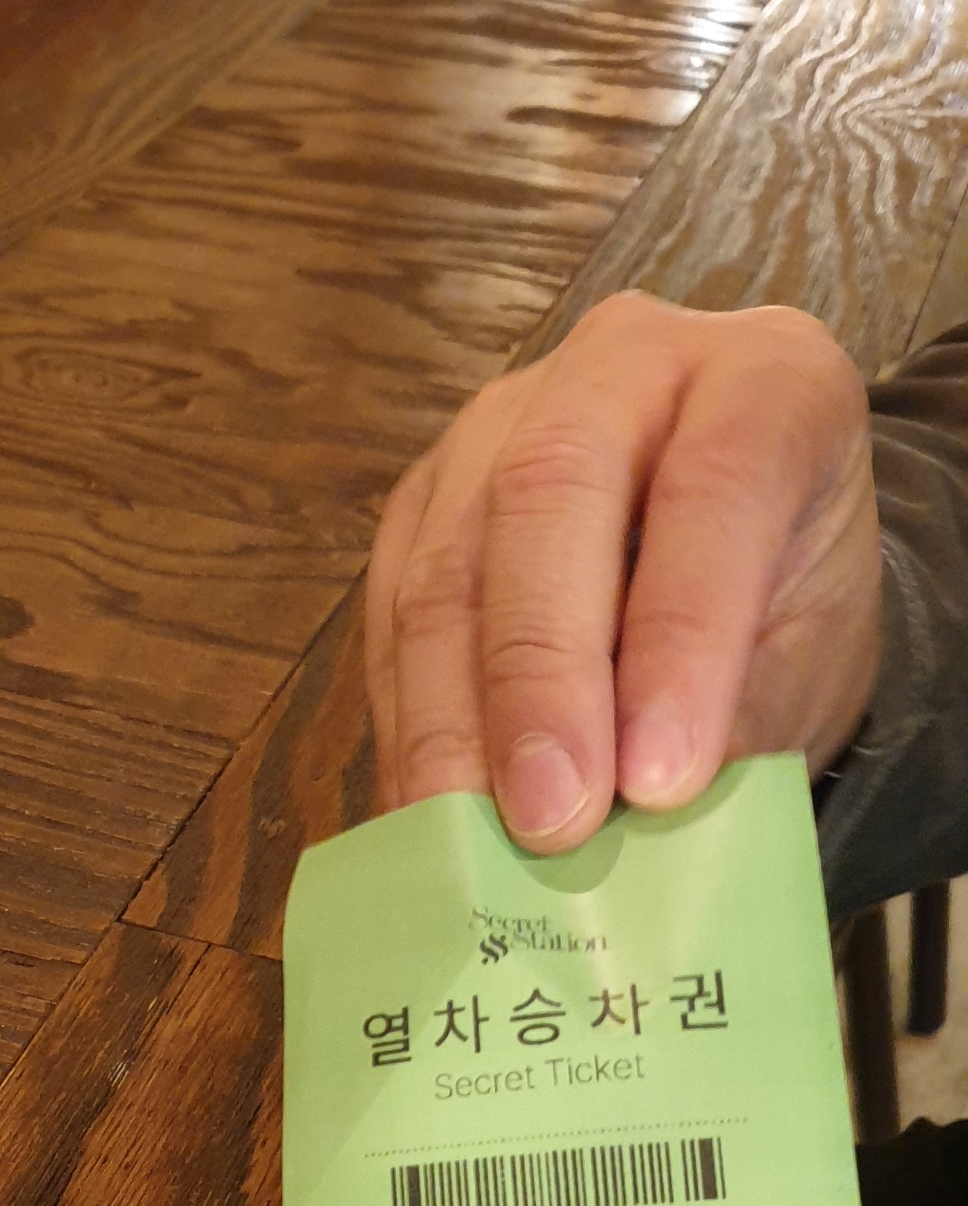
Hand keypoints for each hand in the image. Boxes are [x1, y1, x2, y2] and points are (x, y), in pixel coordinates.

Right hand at [365, 293, 881, 850]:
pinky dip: (410, 718)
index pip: (715, 486)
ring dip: (452, 714)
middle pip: (547, 495)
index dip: (682, 639)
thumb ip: (744, 716)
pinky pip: (391, 607)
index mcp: (764, 376)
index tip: (660, 782)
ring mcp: (500, 420)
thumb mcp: (814, 650)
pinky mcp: (424, 494)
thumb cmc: (786, 595)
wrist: (732, 551)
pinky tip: (428, 808)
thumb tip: (642, 821)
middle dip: (539, 674)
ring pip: (448, 557)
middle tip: (548, 819)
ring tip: (472, 841)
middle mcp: (622, 363)